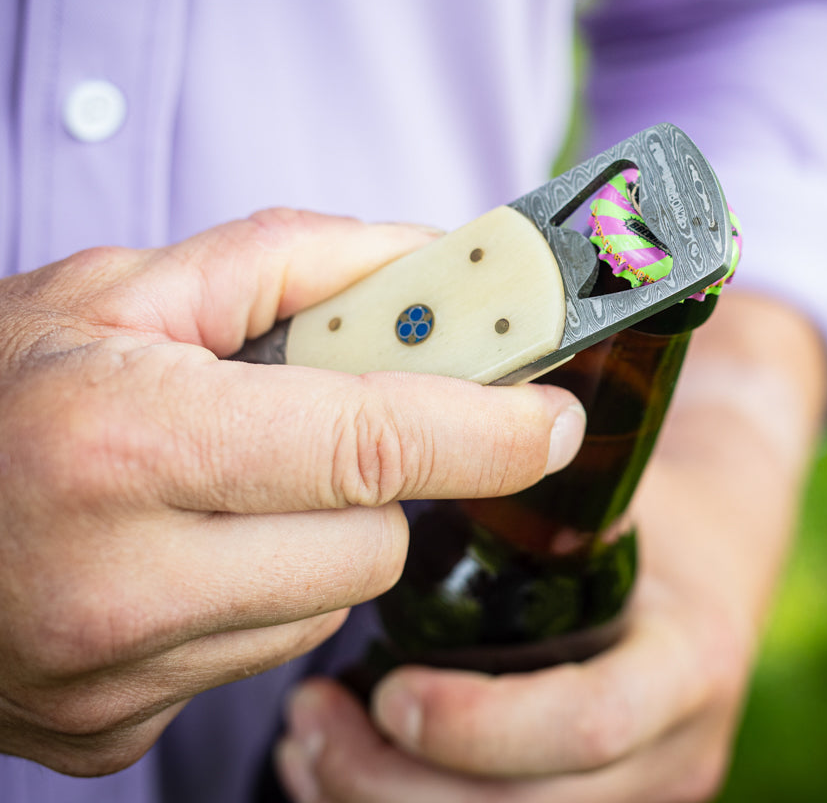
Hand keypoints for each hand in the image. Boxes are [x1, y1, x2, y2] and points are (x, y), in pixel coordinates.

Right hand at [0, 209, 584, 776]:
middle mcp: (118, 583)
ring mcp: (111, 678)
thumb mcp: (125, 288)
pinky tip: (182, 554)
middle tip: (321, 431)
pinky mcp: (107, 731)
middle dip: (378, 480)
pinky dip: (256, 596)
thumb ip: (294, 260)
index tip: (553, 418)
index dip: (489, 429)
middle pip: (372, 541)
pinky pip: (259, 656)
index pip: (372, 443)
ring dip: (313, 538)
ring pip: (325, 603)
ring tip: (226, 488)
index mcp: (128, 444)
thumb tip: (429, 259)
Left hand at [272, 293, 826, 801]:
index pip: (594, 720)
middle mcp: (671, 739)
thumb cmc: (659, 497)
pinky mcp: (594, 794)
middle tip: (310, 724)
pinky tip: (335, 770)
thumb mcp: (630, 473)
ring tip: (305, 740)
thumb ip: (559, 437)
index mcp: (686, 654)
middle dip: (401, 786)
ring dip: (382, 801)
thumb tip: (481, 327)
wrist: (716, 555)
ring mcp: (634, 779)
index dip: (488, 722)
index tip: (392, 691)